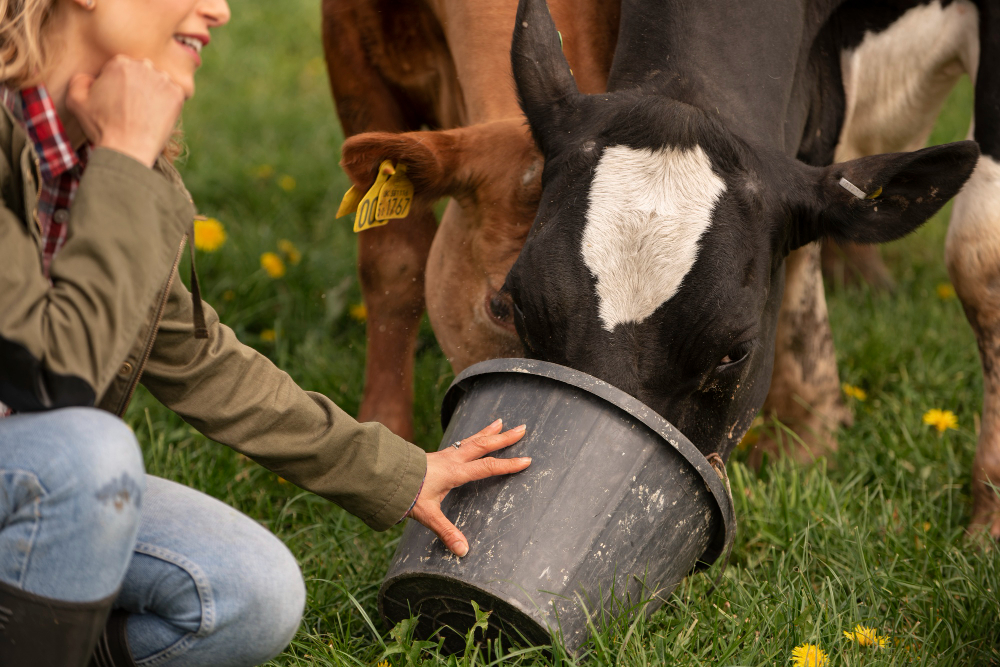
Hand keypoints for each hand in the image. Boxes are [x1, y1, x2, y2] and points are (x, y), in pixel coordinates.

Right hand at [66, 55, 185, 167]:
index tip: (117, 101)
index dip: (118, 86)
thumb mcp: (76, 101)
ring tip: (144, 114)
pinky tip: (156, 117)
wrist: (127, 149)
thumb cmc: (101, 126)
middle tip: (131, 108)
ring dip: (153, 94)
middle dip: (137, 87)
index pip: (121, 69)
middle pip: (141, 73)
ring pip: (158, 83)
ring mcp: (163, 80)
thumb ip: (79, 80)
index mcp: (119, 63)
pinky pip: (173, 95)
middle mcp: (144, 66)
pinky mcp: (177, 94)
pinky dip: (167, 104)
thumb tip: (90, 78)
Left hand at [408, 419, 529, 556]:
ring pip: (472, 439)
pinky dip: (473, 436)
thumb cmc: (407, 494)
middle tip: (523, 428)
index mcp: (455, 472)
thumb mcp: (428, 515)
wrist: (385, 475)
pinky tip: (474, 436)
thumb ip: (446, 532)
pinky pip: (462, 442)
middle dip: (505, 438)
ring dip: (489, 432)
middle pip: (483, 445)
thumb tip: (463, 551)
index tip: (527, 460)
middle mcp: (453, 459)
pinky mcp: (438, 455)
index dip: (508, 465)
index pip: (487, 467)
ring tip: (502, 421)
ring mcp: (445, 454)